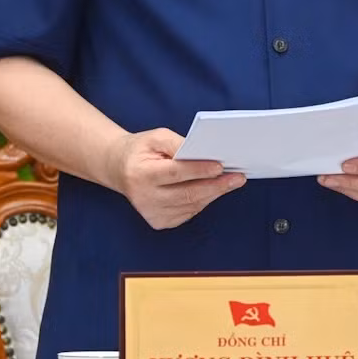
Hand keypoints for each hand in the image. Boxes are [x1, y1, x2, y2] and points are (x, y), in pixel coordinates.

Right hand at [107, 128, 245, 229]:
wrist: (120, 169)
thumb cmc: (141, 150)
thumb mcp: (157, 137)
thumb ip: (179, 143)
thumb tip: (205, 151)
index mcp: (141, 174)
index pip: (175, 173)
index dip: (199, 170)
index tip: (221, 166)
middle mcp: (145, 198)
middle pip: (187, 194)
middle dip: (216, 185)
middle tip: (238, 177)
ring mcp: (151, 213)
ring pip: (191, 205)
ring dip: (214, 193)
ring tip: (231, 182)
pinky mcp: (159, 221)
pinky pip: (189, 212)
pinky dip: (203, 201)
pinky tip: (212, 190)